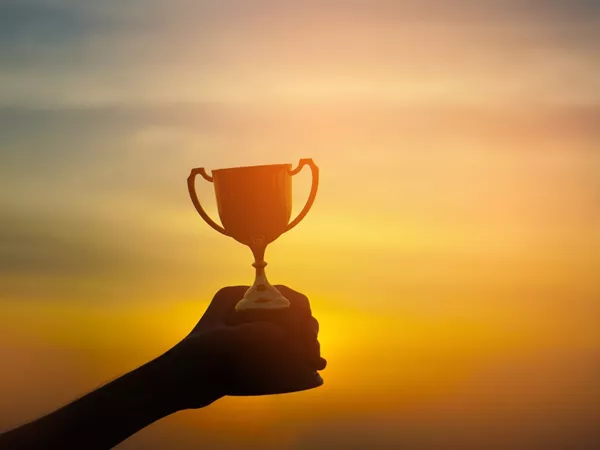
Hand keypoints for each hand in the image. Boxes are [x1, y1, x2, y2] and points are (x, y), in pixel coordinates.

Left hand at [157, 285, 326, 409]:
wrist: (177, 384)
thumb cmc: (195, 359)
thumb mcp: (224, 344)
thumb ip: (256, 335)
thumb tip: (289, 339)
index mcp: (237, 296)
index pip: (279, 293)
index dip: (298, 311)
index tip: (307, 333)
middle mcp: (247, 308)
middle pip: (288, 311)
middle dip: (304, 329)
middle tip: (313, 350)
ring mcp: (251, 328)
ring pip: (289, 330)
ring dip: (304, 343)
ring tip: (315, 361)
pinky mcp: (253, 348)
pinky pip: (282, 346)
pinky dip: (296, 355)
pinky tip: (310, 370)